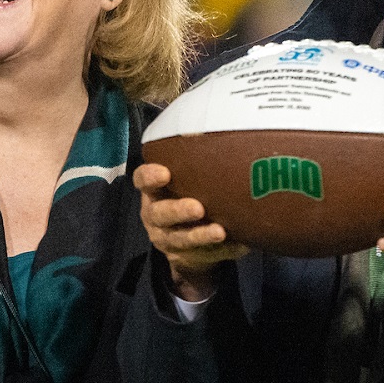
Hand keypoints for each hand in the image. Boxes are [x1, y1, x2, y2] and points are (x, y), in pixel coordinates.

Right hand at [136, 162, 248, 301]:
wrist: (187, 242)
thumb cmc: (188, 193)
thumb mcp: (185, 177)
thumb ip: (195, 161)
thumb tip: (231, 124)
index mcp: (153, 191)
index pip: (142, 180)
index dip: (150, 177)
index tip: (164, 173)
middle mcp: (155, 215)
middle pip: (160, 214)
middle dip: (177, 211)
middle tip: (197, 207)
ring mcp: (168, 239)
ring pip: (180, 239)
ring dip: (200, 235)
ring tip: (220, 231)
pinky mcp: (185, 257)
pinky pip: (205, 255)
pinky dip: (224, 250)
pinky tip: (242, 244)